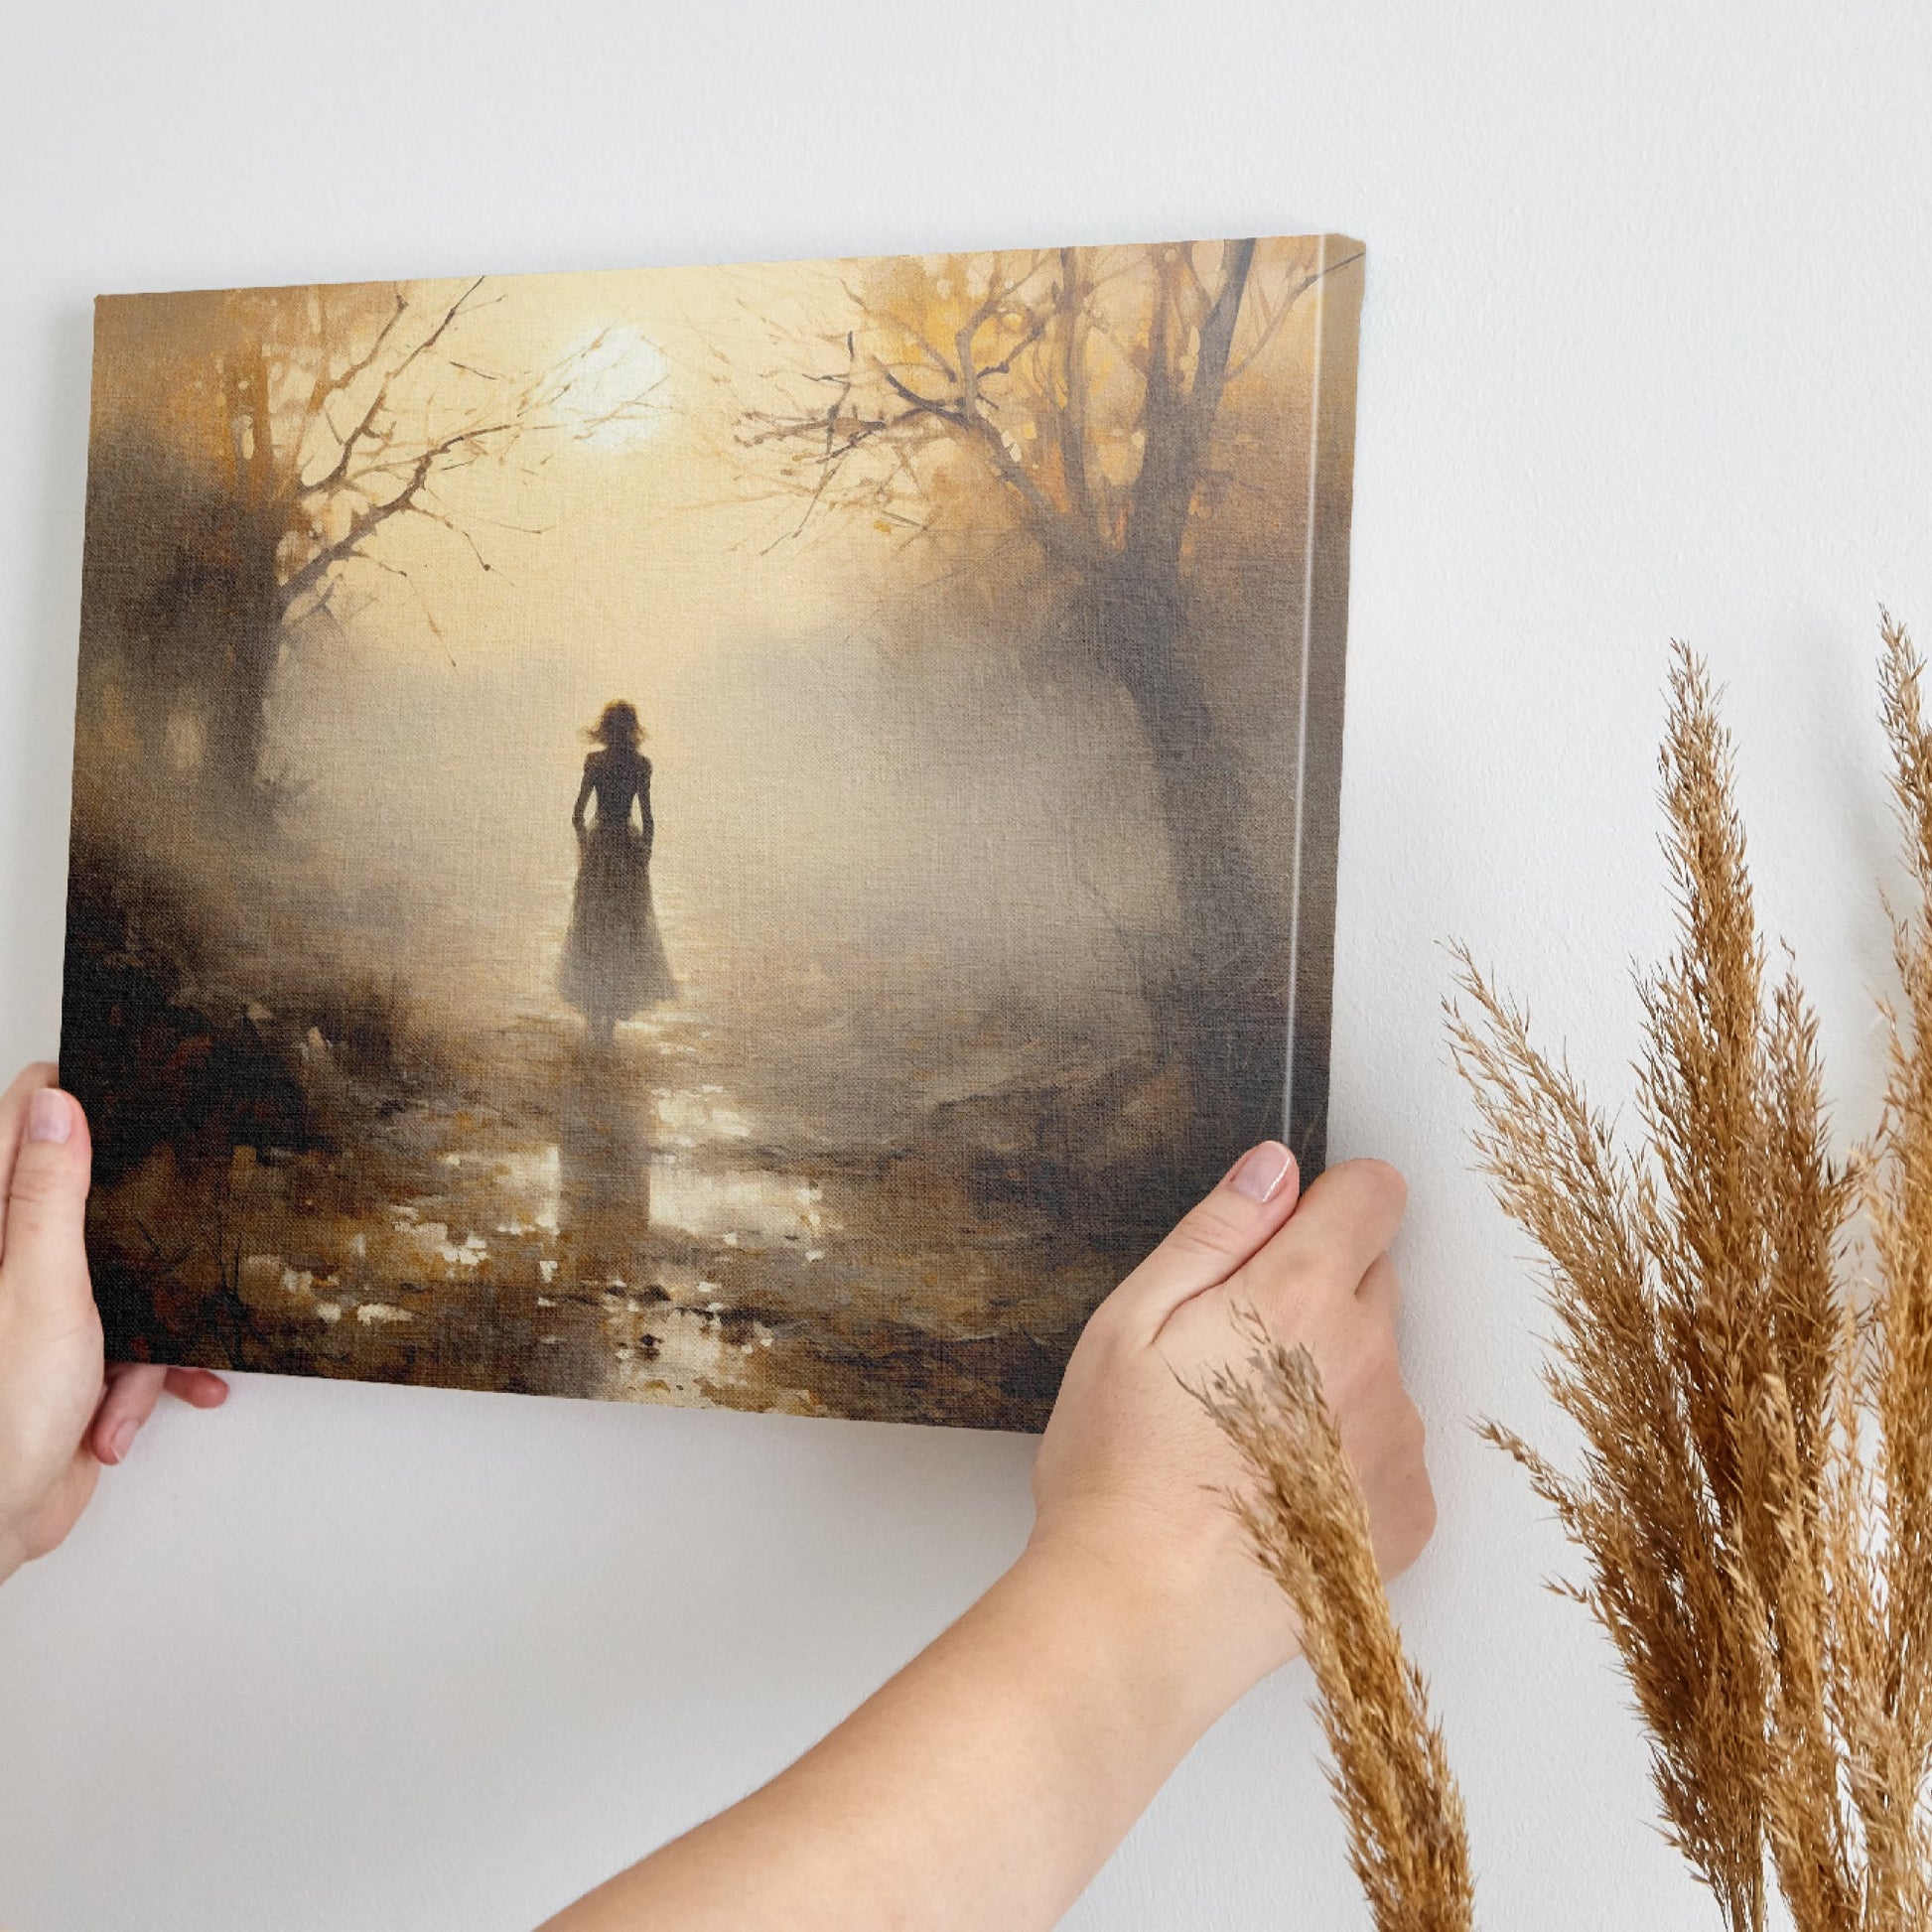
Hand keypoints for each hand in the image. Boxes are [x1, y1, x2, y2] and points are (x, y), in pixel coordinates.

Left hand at [0, 1063, 227, 1583]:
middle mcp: (11, 1262)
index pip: (21, 1123)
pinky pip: (131, 1340)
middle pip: (83, 1196)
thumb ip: (48, 1196)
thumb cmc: (0, 1419)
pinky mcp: (69, 1356)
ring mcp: (40, 1310)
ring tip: (137, 1367)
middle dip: (138, 1223)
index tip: (123, 1093)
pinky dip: (144, 1375)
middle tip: (166, 1218)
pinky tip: (131, 1409)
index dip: (70, 1101)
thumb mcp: (40, 1289)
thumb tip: (56, 1105)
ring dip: (149, 1325)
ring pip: (123, 1275)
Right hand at [1028, 1145, 1433, 1724]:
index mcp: (1301, 1297)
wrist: (1142, 1616)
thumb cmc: (1119, 1474)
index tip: (1283, 1235)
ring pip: (1379, 1368)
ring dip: (1332, 1379)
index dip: (1326, 1201)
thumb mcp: (1130, 1323)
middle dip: (1316, 1292)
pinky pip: (1388, 1450)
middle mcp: (1371, 1360)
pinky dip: (1346, 1457)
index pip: (1373, 1195)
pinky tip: (1276, 1490)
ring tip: (1243, 1438)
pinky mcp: (1407, 1515)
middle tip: (1230, 1354)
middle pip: (1375, 1279)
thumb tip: (1274, 1169)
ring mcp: (1397, 1442)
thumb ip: (1216, 1232)